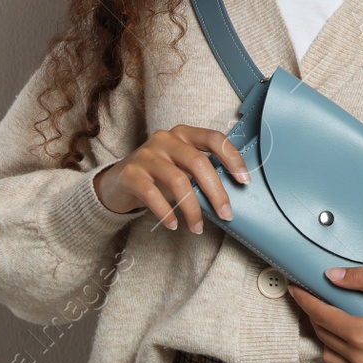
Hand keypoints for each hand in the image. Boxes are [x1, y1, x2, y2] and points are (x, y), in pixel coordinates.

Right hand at [92, 125, 249, 232]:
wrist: (118, 182)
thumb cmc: (159, 175)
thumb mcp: (181, 168)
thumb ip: (201, 173)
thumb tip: (229, 196)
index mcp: (184, 134)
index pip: (214, 139)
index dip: (232, 158)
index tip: (244, 181)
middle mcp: (165, 139)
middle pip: (198, 162)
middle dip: (216, 191)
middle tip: (226, 214)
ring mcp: (146, 154)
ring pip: (178, 180)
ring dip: (192, 208)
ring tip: (198, 228)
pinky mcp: (130, 173)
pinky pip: (152, 194)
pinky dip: (166, 212)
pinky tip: (174, 225)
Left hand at [288, 267, 362, 362]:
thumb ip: (362, 279)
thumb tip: (331, 276)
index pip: (322, 316)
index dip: (305, 300)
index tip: (296, 288)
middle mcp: (362, 359)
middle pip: (322, 334)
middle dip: (313, 314)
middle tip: (311, 298)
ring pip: (329, 355)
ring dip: (324, 336)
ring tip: (327, 317)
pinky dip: (338, 352)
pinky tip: (345, 336)